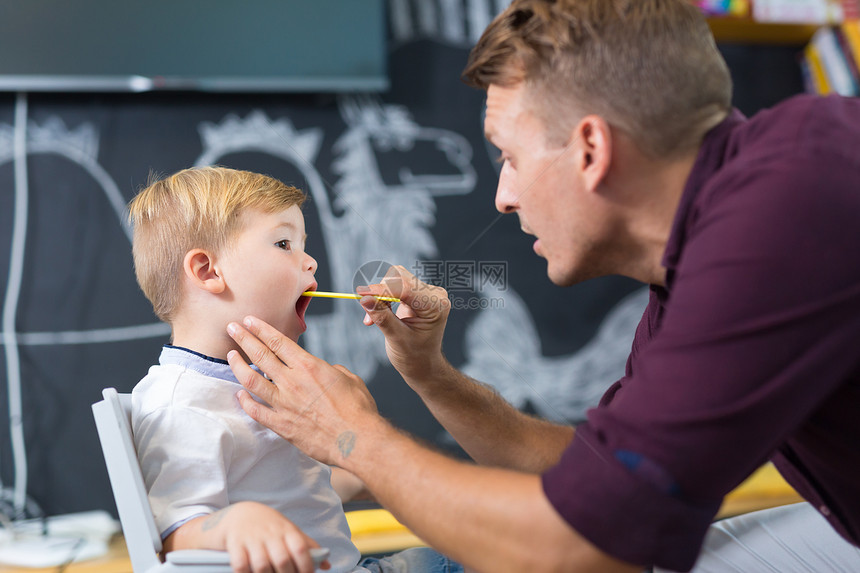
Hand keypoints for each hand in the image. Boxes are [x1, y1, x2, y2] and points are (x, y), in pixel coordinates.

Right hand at [167, 502, 327, 572]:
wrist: (240, 514)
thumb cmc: (270, 527)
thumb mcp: (289, 531)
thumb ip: (307, 547)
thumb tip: (327, 565)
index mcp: (287, 531)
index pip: (301, 549)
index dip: (307, 566)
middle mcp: (270, 534)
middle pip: (282, 560)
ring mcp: (252, 539)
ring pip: (262, 565)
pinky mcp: (235, 544)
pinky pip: (240, 565)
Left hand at [227, 316, 378, 465]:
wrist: (357, 439)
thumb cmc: (358, 410)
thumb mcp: (350, 378)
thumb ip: (333, 370)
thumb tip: (328, 369)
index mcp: (309, 366)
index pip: (278, 341)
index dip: (261, 328)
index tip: (249, 320)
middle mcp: (292, 381)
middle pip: (260, 354)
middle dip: (243, 338)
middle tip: (232, 328)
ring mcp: (284, 404)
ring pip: (252, 380)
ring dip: (238, 366)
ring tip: (230, 356)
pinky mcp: (281, 425)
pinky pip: (256, 411)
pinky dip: (245, 402)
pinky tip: (240, 394)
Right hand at [356, 265, 450, 383]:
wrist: (424, 364)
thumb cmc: (414, 356)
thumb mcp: (396, 338)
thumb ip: (381, 316)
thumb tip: (364, 298)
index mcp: (435, 305)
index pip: (406, 287)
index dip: (381, 289)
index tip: (360, 293)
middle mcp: (434, 295)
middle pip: (399, 278)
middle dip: (380, 292)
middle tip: (369, 315)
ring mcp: (426, 293)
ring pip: (395, 280)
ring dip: (379, 296)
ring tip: (373, 319)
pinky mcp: (417, 294)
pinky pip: (395, 286)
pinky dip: (382, 298)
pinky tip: (378, 315)